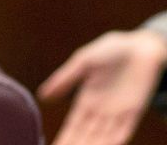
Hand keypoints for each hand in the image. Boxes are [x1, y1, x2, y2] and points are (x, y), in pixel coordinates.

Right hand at [39, 29, 166, 144]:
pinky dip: (116, 140)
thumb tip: (42, 95)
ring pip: (104, 136)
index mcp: (86, 100)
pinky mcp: (135, 110)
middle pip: (86, 135)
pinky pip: (125, 129)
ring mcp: (118, 112)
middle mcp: (101, 111)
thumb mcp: (82, 62)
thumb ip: (64, 79)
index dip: (64, 138)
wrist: (139, 46)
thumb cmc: (109, 51)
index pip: (73, 126)